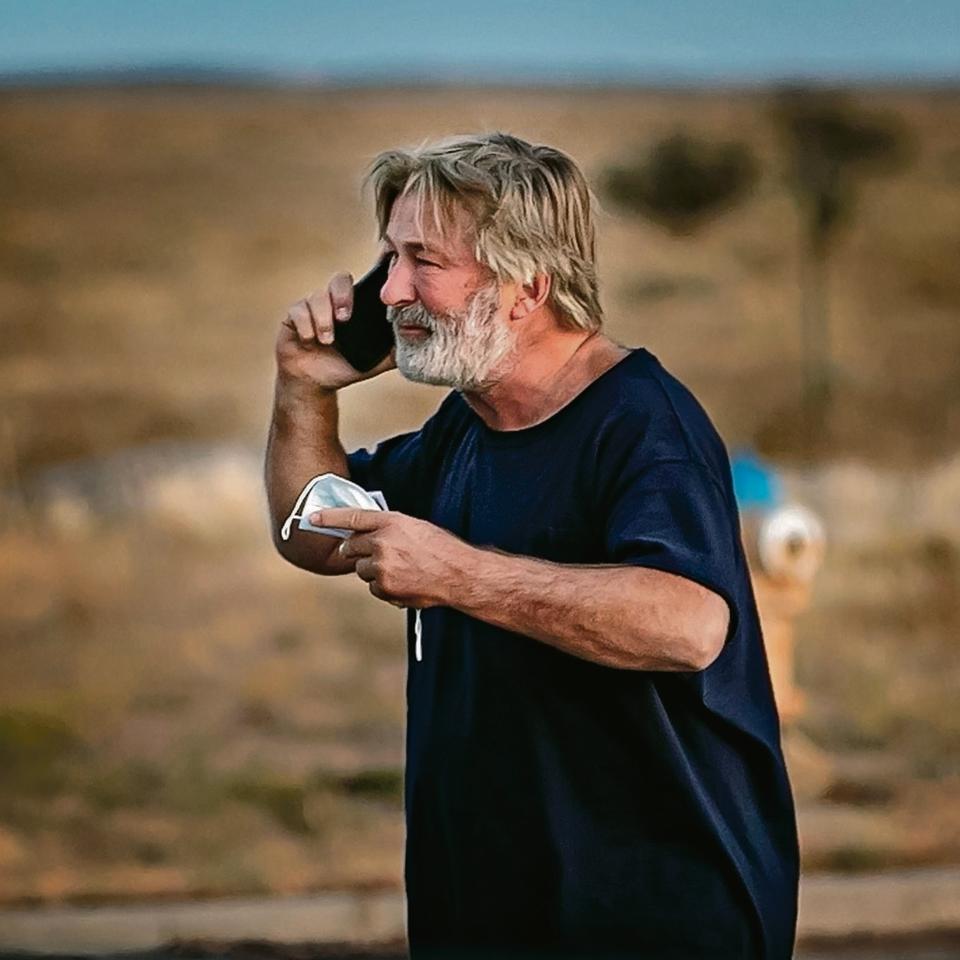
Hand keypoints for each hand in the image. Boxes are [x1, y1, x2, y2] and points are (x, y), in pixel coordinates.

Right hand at [277, 270, 395, 390]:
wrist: (316, 384)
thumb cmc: (346, 366)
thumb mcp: (375, 360)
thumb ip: (395, 350)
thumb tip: (419, 342)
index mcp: (355, 307)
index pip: (362, 283)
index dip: (369, 277)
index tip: (376, 286)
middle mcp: (333, 302)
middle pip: (339, 280)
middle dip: (342, 296)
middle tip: (346, 318)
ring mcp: (312, 307)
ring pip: (316, 297)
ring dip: (324, 319)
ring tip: (327, 340)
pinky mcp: (293, 317)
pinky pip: (298, 311)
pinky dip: (306, 327)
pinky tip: (310, 341)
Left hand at [310, 508, 469, 608]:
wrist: (458, 574)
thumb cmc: (441, 549)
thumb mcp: (415, 527)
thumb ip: (388, 529)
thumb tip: (366, 536)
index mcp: (391, 522)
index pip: (352, 516)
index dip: (329, 517)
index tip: (311, 518)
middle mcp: (382, 542)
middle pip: (350, 546)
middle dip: (355, 550)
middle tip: (371, 553)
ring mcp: (382, 567)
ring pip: (361, 569)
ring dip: (373, 570)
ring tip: (400, 569)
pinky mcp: (384, 587)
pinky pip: (373, 587)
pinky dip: (384, 587)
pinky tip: (404, 582)